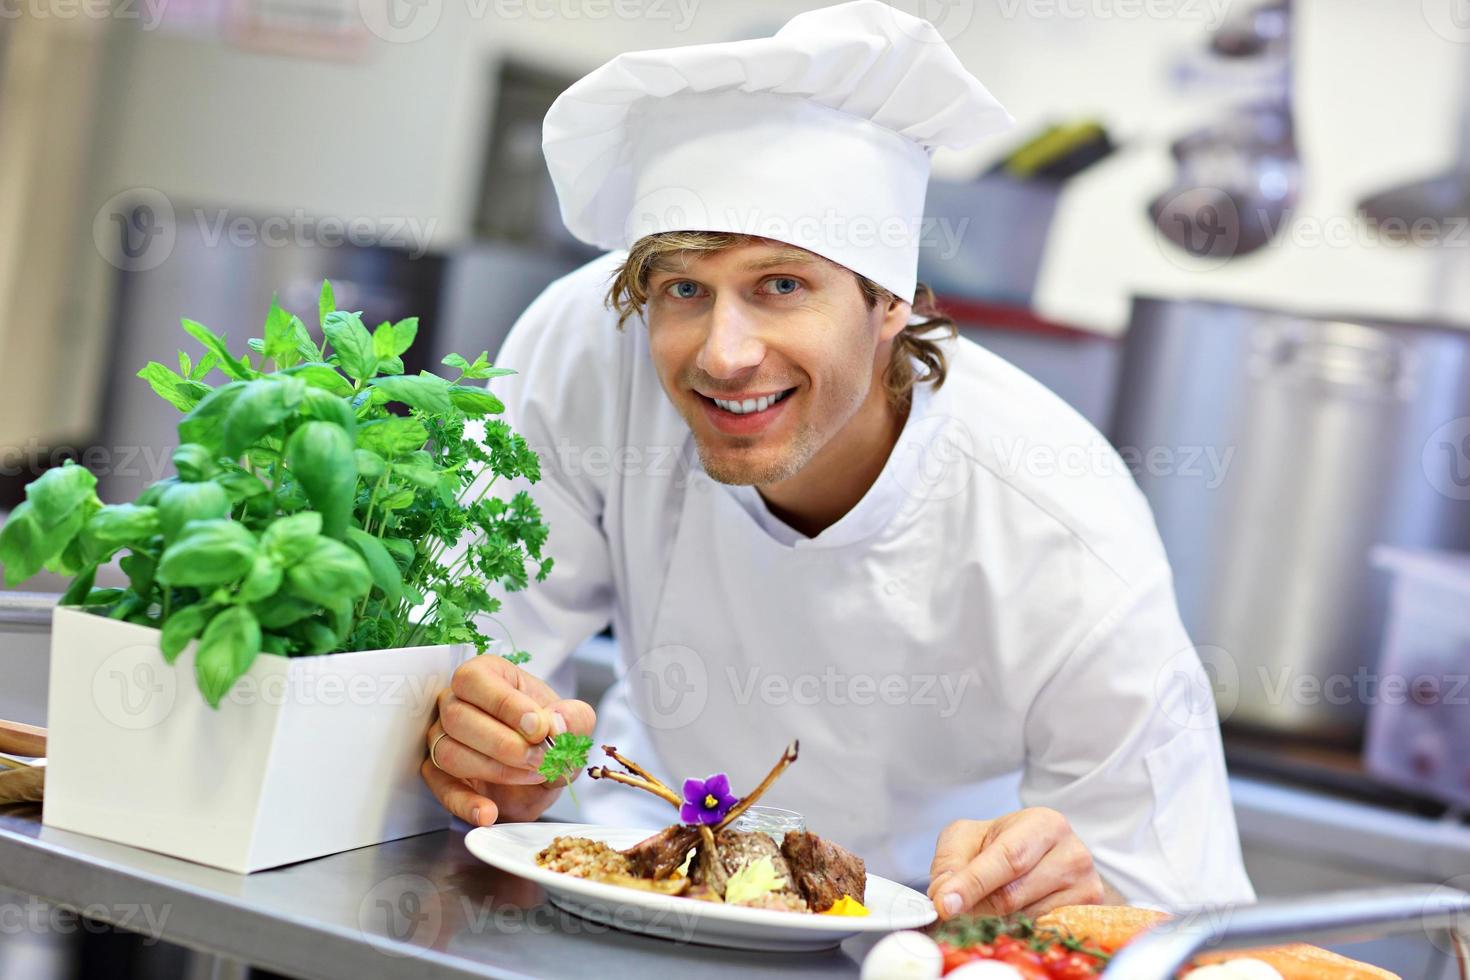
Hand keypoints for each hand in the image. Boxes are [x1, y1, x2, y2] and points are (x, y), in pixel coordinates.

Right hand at [420, 654, 594, 826]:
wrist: (542, 772)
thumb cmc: (549, 735)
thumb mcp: (575, 723)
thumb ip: (574, 717)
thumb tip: (556, 723)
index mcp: (486, 675)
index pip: (476, 680)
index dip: (506, 706)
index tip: (539, 728)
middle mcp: (455, 701)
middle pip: (457, 717)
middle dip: (504, 743)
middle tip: (539, 758)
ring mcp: (442, 738)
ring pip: (448, 752)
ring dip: (495, 770)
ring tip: (532, 775)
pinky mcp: (439, 775)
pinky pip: (442, 789)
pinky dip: (466, 804)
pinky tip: (489, 813)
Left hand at [927, 808, 1105, 918]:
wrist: (1040, 855)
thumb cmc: (1002, 843)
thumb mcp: (967, 838)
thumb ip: (950, 862)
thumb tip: (943, 897)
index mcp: (1044, 824)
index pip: (1007, 859)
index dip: (972, 884)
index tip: (944, 904)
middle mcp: (1073, 854)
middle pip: (1014, 895)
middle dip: (976, 907)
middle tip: (953, 909)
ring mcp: (1086, 887)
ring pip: (1025, 919)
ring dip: (995, 920)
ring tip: (987, 903)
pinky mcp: (1089, 916)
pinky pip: (1041, 934)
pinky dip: (1017, 930)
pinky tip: (1010, 916)